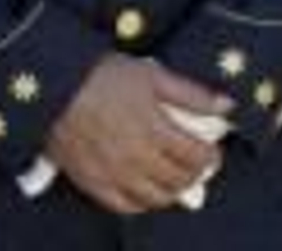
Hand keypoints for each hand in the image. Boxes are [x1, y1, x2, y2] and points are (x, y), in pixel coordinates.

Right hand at [44, 54, 232, 214]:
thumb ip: (192, 94)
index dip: (211, 158)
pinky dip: (140, 204)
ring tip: (176, 181)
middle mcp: (137, 158)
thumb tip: (226, 104)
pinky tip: (145, 194)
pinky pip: (122, 206)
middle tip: (198, 167)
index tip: (214, 153)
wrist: (54, 87)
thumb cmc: (103, 76)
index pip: (196, 157)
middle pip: (178, 181)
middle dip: (195, 176)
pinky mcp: (92, 182)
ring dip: (171, 193)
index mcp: (155, 130)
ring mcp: (114, 174)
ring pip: (153, 198)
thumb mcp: (153, 76)